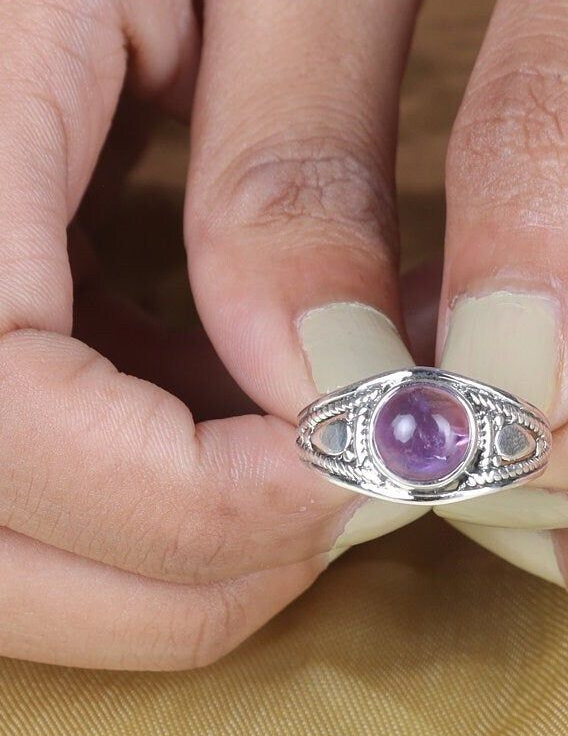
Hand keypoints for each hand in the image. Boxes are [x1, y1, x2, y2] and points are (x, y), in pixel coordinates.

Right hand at [0, 0, 429, 669]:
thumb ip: (295, 166)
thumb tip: (337, 384)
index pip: (9, 423)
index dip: (195, 499)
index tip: (363, 470)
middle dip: (195, 568)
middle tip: (350, 495)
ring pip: (13, 544)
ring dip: (184, 539)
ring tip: (312, 445)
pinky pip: (42, 463)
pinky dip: (159, 479)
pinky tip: (239, 400)